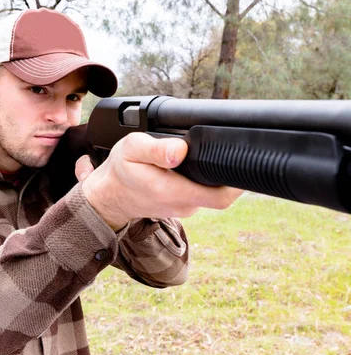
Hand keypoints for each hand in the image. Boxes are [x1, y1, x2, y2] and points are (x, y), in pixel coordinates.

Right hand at [75, 133, 242, 231]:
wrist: (108, 196)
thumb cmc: (120, 171)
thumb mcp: (131, 150)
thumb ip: (156, 149)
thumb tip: (179, 150)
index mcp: (174, 191)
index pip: (223, 195)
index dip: (240, 181)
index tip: (245, 160)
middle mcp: (184, 205)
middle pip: (223, 192)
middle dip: (228, 171)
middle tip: (229, 147)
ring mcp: (185, 207)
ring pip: (212, 191)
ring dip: (213, 174)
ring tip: (208, 153)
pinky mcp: (182, 205)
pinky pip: (202, 192)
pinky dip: (203, 179)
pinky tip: (194, 164)